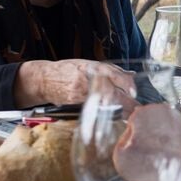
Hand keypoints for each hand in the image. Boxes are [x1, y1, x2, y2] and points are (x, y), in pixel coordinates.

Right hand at [14, 59, 135, 107]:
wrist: (43, 79)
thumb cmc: (67, 70)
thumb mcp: (87, 64)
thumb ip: (107, 70)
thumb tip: (128, 75)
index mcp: (92, 66)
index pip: (112, 73)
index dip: (124, 82)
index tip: (133, 92)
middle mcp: (87, 78)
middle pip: (110, 91)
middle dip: (126, 102)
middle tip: (137, 108)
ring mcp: (80, 91)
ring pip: (103, 102)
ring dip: (118, 110)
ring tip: (129, 114)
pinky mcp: (74, 102)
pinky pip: (93, 108)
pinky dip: (104, 112)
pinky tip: (112, 117)